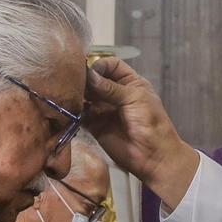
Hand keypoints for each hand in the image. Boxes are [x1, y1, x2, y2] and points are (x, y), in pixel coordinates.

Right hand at [85, 58, 197, 207]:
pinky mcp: (95, 125)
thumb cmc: (151, 123)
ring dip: (78, 95)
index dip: (100, 65)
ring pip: (85, 96)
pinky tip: (69, 108)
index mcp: (130, 83)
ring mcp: (104, 109)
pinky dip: (74, 111)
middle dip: (85, 80)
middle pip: (95, 79)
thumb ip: (111, 88)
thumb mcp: (134, 99)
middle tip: (74, 82)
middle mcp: (115, 94)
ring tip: (70, 95)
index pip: (111, 65)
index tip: (90, 71)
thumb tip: (88, 75)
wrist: (153, 156)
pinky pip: (81, 115)